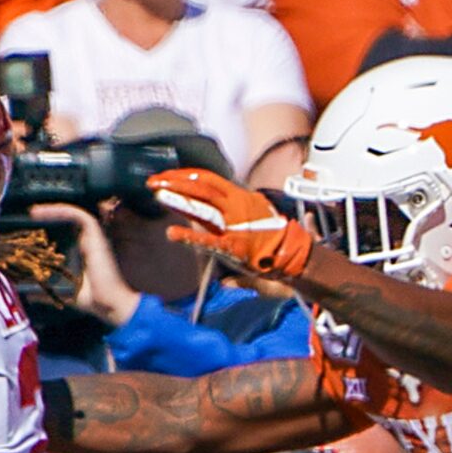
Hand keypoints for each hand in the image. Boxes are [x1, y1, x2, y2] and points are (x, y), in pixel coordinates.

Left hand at [25, 202, 136, 324]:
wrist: (111, 304)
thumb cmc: (95, 300)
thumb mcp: (66, 294)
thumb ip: (49, 291)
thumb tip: (30, 295)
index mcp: (82, 252)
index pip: (67, 232)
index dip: (52, 225)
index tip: (31, 226)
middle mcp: (88, 242)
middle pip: (68, 220)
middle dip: (50, 213)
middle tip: (30, 214)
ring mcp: (93, 237)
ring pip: (72, 213)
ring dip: (52, 209)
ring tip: (33, 212)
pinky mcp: (96, 235)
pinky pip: (78, 215)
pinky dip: (60, 211)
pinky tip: (43, 213)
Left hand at [151, 167, 314, 282]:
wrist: (298, 257)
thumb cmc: (279, 246)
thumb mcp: (254, 235)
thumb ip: (235, 244)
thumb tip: (225, 276)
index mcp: (241, 198)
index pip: (209, 180)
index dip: (186, 176)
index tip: (167, 176)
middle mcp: (237, 206)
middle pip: (201, 187)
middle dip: (175, 182)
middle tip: (153, 181)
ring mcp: (236, 224)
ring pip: (202, 206)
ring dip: (178, 200)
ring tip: (157, 194)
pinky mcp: (235, 246)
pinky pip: (208, 239)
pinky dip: (189, 236)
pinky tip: (171, 233)